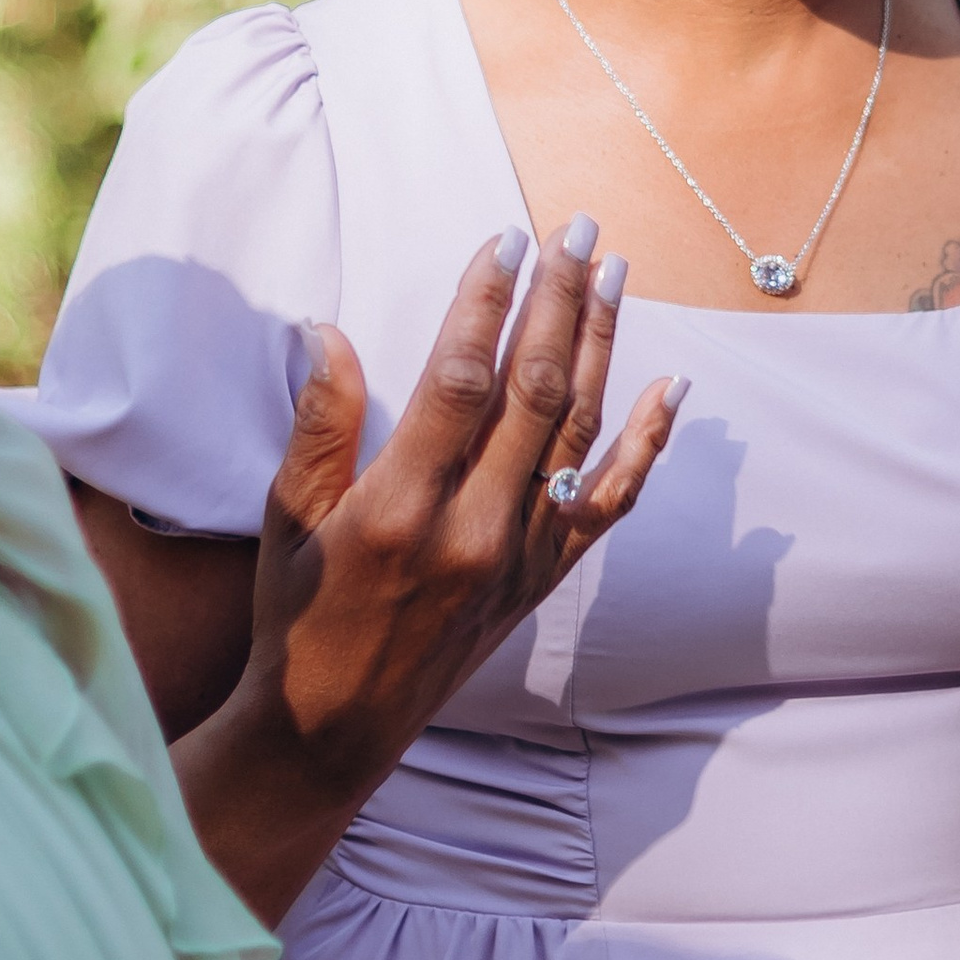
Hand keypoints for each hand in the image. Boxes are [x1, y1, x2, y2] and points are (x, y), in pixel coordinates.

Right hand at [173, 219, 681, 915]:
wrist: (335, 730)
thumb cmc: (297, 617)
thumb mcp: (286, 520)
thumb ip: (317, 425)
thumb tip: (326, 330)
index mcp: (400, 507)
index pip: (460, 381)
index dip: (486, 303)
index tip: (505, 239)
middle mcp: (473, 530)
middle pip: (534, 392)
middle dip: (559, 301)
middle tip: (577, 230)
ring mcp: (519, 558)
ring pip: (578, 432)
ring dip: (601, 345)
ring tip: (613, 273)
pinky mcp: (543, 581)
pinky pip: (609, 504)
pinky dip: (647, 446)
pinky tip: (673, 389)